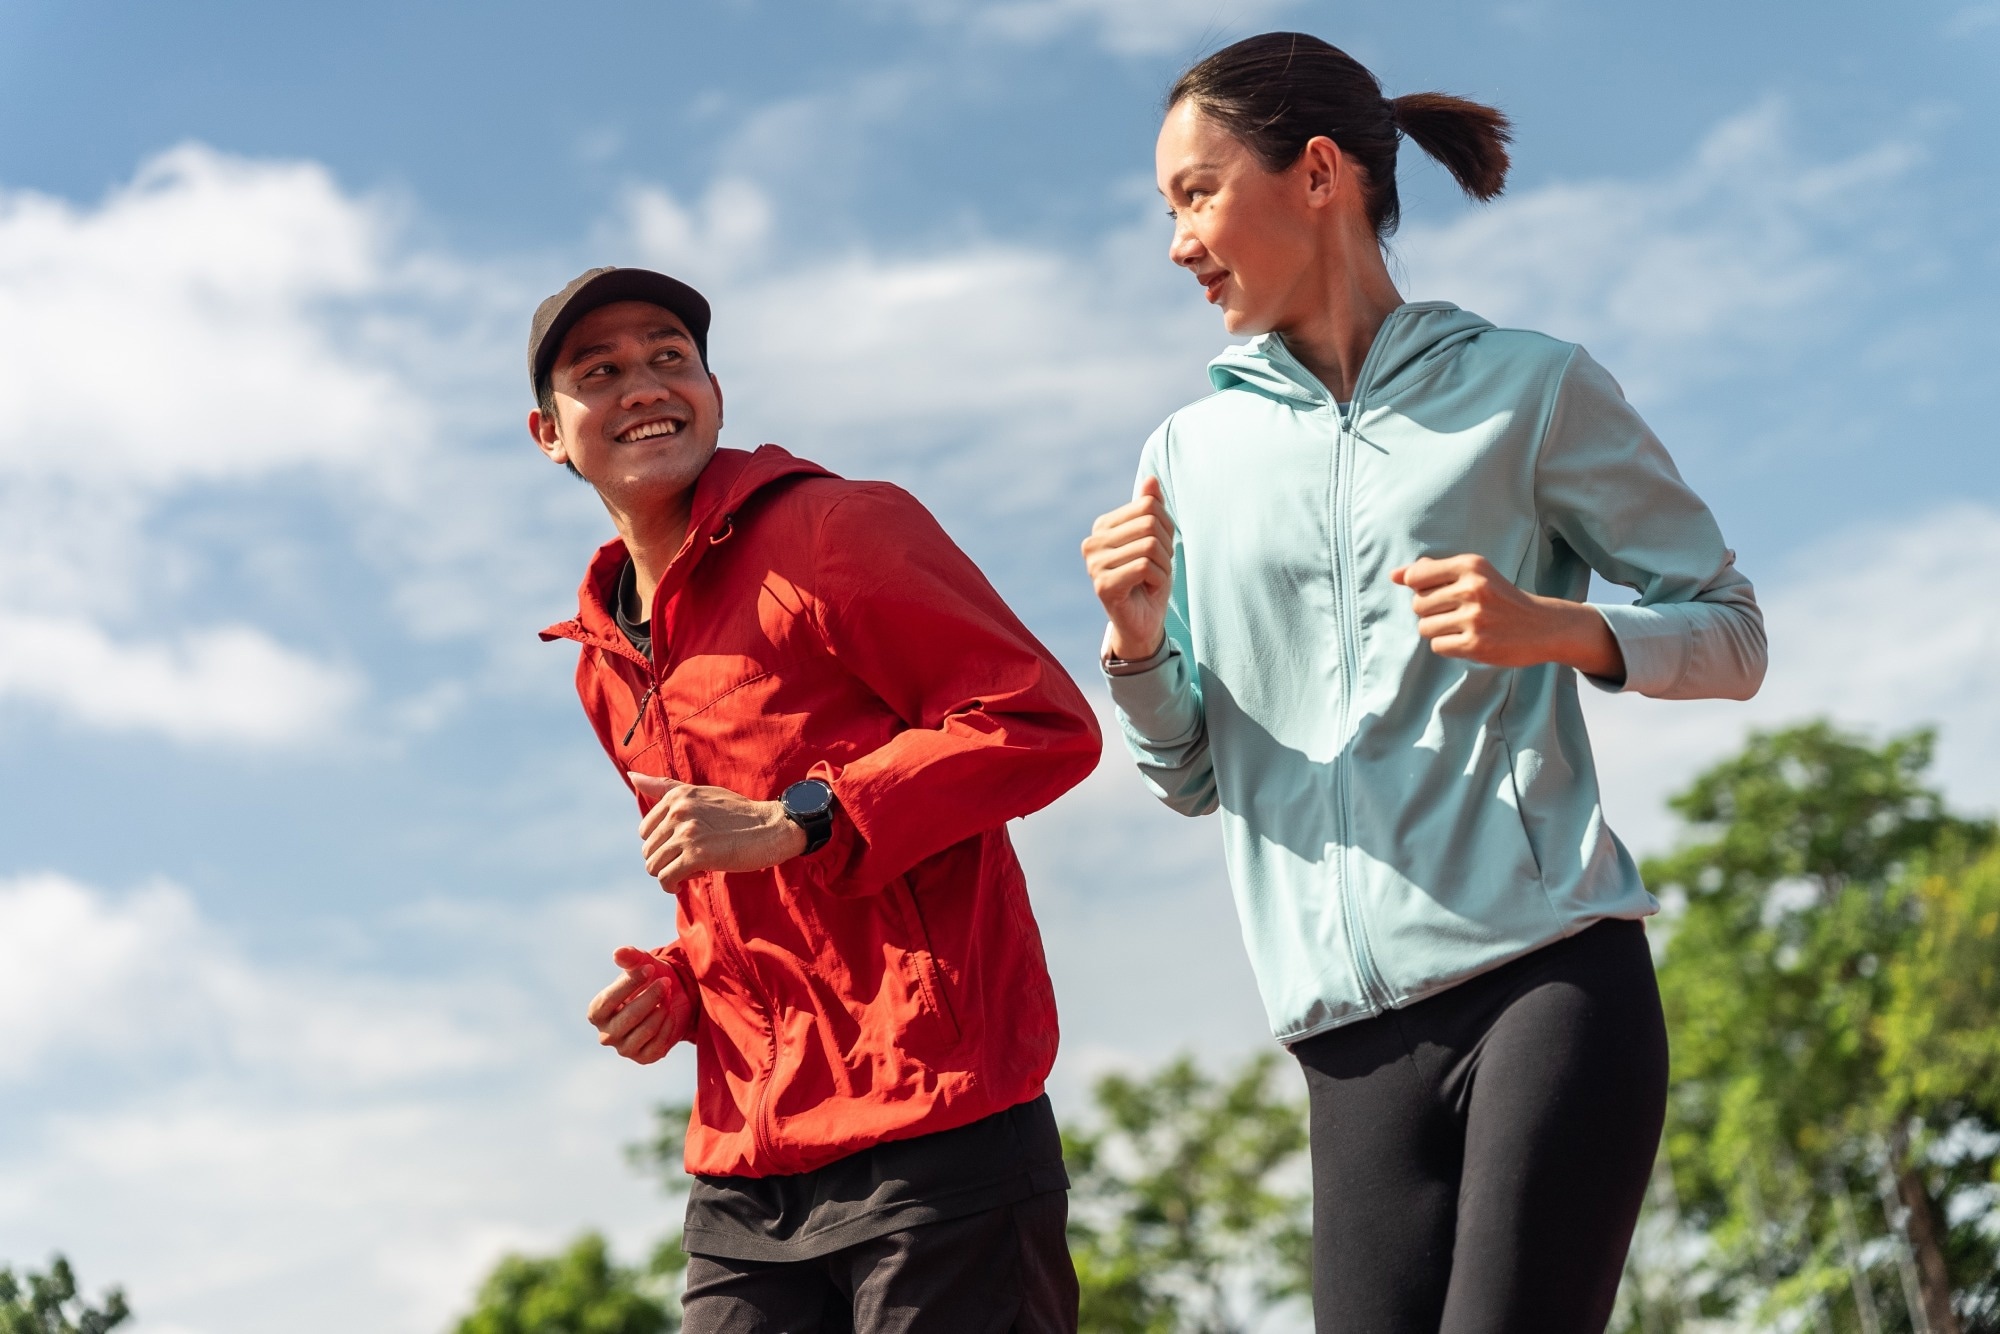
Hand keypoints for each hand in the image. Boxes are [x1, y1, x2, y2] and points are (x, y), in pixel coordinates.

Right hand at [586, 945, 696, 1063]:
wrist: (674, 998)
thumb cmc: (650, 980)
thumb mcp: (642, 964)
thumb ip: (630, 958)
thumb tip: (618, 953)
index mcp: (597, 1012)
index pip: (609, 1000)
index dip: (630, 984)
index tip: (650, 969)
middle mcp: (606, 1035)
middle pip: (630, 1016)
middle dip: (652, 996)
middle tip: (666, 982)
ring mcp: (625, 1049)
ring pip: (647, 1029)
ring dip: (662, 1009)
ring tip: (668, 995)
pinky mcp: (645, 1058)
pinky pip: (659, 1042)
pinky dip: (669, 1024)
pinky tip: (670, 1012)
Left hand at [630, 772, 807, 890]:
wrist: (772, 828)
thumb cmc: (738, 813)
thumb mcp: (701, 793)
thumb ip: (665, 787)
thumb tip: (632, 775)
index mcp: (677, 796)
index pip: (645, 830)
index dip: (663, 844)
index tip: (684, 846)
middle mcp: (679, 811)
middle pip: (648, 850)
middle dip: (666, 860)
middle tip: (691, 860)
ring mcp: (687, 833)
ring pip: (654, 866)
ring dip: (670, 874)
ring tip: (692, 870)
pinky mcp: (697, 855)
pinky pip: (666, 878)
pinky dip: (673, 885)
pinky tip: (691, 880)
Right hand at [1083, 477, 1175, 661]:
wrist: (1144, 622)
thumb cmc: (1150, 578)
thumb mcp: (1156, 539)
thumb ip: (1151, 509)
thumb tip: (1151, 480)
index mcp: (1102, 526)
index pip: (1148, 506)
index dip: (1166, 527)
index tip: (1159, 550)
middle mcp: (1092, 542)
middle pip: (1149, 523)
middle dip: (1166, 547)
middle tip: (1159, 567)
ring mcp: (1094, 564)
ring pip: (1150, 545)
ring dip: (1164, 566)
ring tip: (1153, 579)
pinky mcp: (1103, 585)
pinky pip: (1145, 567)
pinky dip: (1159, 579)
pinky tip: (1149, 589)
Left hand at [1391, 554, 1624, 678]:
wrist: (1542, 626)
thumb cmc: (1500, 597)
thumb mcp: (1474, 574)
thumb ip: (1433, 571)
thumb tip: (1394, 575)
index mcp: (1470, 566)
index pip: (1416, 576)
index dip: (1419, 589)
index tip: (1438, 593)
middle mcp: (1472, 589)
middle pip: (1418, 605)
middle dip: (1430, 612)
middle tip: (1456, 613)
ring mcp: (1475, 618)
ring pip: (1424, 627)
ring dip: (1438, 630)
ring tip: (1462, 626)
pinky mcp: (1476, 644)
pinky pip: (1438, 646)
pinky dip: (1448, 645)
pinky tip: (1468, 639)